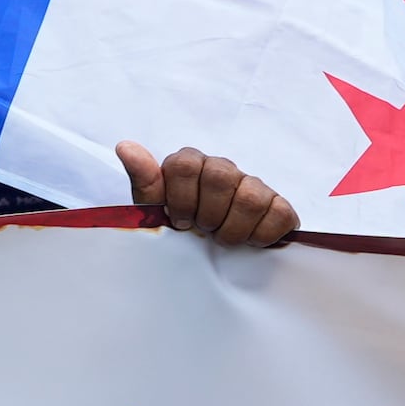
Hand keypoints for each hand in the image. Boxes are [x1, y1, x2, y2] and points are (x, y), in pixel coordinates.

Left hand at [114, 139, 300, 247]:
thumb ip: (144, 182)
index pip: (184, 165)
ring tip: (224, 240)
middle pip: (220, 177)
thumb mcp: (154, 212)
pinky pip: (279, 213)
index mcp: (191, 164)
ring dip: (233, 229)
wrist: (210, 258)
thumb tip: (125, 147)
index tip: (180, 222)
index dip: (181, 199)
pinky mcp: (278, 206)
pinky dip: (262, 235)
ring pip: (250, 197)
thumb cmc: (181, 230)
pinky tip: (249, 242)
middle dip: (208, 215)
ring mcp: (254, 185)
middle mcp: (224, 169)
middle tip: (204, 230)